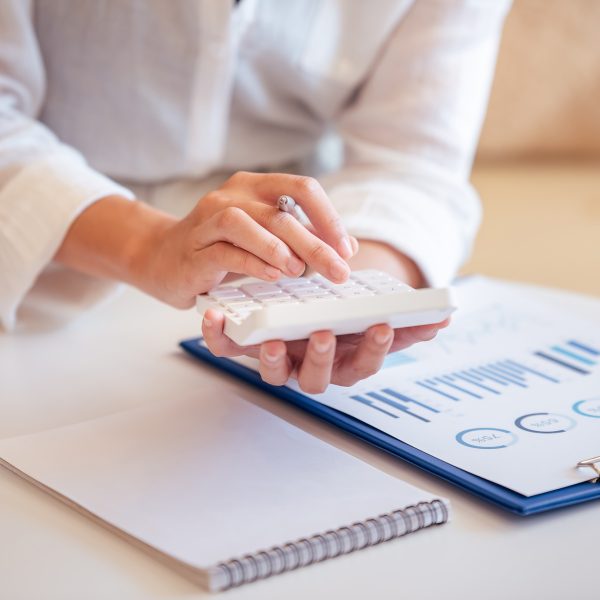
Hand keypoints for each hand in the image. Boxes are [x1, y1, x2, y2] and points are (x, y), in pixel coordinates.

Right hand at [136, 171, 357, 307]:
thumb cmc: (222, 249)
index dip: (329, 217)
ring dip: (279, 248)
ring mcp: (208, 219)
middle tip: (339, 270)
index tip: (346, 250)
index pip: (302, 188)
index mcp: (255, 187)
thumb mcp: (267, 240)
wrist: (163, 259)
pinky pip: (224, 250)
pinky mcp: (194, 248)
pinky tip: (272, 276)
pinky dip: (252, 262)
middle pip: (281, 212)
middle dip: (316, 243)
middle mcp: (232, 195)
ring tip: (299, 271)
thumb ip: (304, 239)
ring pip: (248, 222)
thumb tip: (347, 248)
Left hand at [202, 308, 448, 392]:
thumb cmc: (342, 316)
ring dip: (275, 360)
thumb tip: (444, 319)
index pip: (365, 364)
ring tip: (274, 341)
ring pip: (277, 374)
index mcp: (345, 360)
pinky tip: (213, 317)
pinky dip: (219, 337)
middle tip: (325, 335)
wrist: (304, 307)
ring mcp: (280, 361)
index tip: (382, 326)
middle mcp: (312, 366)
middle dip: (325, 358)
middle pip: (320, 378)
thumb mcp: (371, 313)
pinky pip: (231, 350)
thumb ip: (404, 318)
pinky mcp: (248, 348)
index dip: (375, 350)